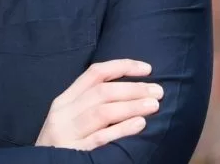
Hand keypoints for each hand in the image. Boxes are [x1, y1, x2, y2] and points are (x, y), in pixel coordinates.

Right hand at [35, 59, 162, 150]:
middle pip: (102, 92)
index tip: (148, 69)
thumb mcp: (68, 118)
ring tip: (153, 105)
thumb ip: (90, 104)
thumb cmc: (62, 143)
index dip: (123, 67)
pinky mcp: (74, 152)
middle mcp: (64, 113)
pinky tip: (139, 124)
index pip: (95, 73)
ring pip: (102, 112)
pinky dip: (121, 129)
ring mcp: (67, 133)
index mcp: (64, 100)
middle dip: (133, 89)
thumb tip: (129, 91)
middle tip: (158, 91)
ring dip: (131, 106)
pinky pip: (100, 138)